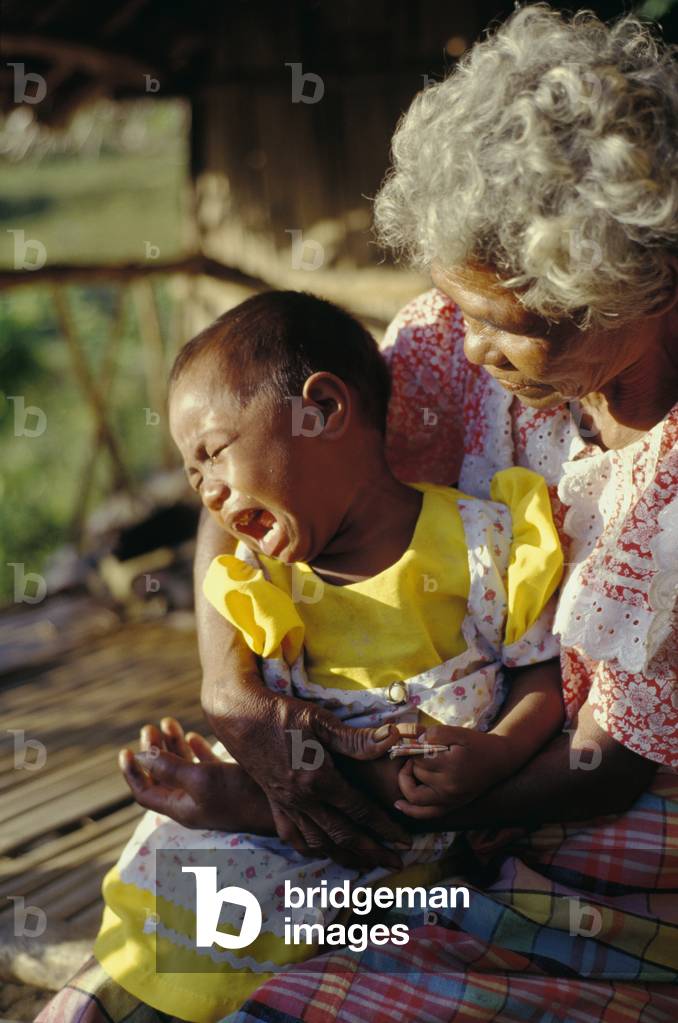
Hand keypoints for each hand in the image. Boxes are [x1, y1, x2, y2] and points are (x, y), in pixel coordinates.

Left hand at [119, 718, 245, 829]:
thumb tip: (141, 757)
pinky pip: (204, 765)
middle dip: (152, 751)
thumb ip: (170, 768)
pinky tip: (194, 736)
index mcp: (181, 806)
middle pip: (162, 776)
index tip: (125, 749)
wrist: (282, 805)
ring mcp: (211, 792)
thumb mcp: (200, 780)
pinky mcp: (229, 783)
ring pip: (182, 767)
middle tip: (150, 727)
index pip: (145, 792)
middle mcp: (193, 801)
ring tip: (168, 722)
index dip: (133, 772)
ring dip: (173, 745)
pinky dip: (195, 749)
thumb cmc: (239, 794)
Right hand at [210, 688, 411, 868]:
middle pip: (342, 835)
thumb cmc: (282, 713)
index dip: (384, 827)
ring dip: (345, 856)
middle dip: (372, 851)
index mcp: (317, 779)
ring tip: (366, 863)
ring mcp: (285, 804)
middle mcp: (301, 799)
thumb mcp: (320, 720)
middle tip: (396, 862)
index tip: (404, 840)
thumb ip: (356, 738)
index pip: (359, 810)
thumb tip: (392, 740)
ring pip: (318, 842)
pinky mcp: (273, 803)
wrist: (239, 717)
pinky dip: (310, 850)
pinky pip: (292, 837)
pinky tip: (323, 852)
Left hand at [394, 725, 514, 819]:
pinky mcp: (451, 806)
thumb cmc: (476, 744)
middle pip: (416, 775)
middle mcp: (449, 787)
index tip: (419, 742)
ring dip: (408, 780)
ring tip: (411, 768)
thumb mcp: (458, 732)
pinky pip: (425, 814)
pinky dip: (410, 810)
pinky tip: (398, 804)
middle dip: (412, 762)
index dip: (414, 748)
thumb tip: (415, 740)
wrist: (499, 760)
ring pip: (415, 795)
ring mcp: (450, 800)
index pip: (419, 758)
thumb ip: (435, 734)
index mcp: (452, 766)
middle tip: (416, 752)